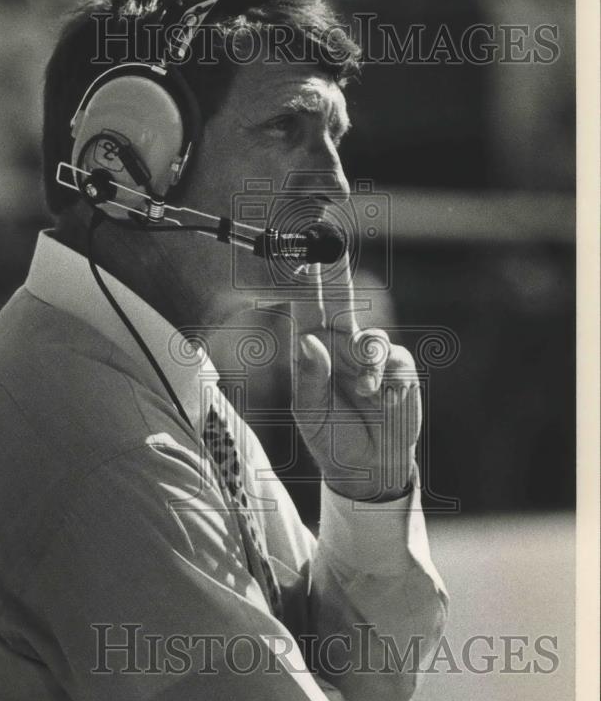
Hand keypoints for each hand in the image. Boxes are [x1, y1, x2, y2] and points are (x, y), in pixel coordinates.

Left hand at [290, 254, 420, 501]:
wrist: (368, 468)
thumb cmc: (329, 438)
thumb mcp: (310, 414)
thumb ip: (309, 378)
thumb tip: (310, 340)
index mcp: (312, 350)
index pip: (305, 308)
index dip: (304, 281)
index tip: (300, 252)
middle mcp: (341, 345)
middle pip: (340, 298)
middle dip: (336, 268)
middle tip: (330, 232)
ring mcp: (371, 355)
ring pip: (372, 338)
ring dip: (368, 363)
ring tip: (364, 393)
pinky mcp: (399, 368)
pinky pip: (396, 361)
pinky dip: (387, 381)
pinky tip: (380, 400)